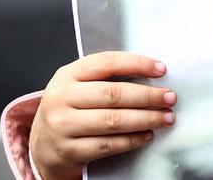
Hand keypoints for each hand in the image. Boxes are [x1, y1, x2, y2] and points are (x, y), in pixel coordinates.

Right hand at [30, 52, 176, 179]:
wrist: (42, 145)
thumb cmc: (70, 109)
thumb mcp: (78, 86)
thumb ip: (106, 78)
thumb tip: (152, 75)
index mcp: (67, 75)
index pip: (107, 62)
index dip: (137, 64)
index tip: (161, 69)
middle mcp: (61, 98)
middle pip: (113, 94)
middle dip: (148, 96)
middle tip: (170, 98)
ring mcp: (63, 125)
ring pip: (113, 121)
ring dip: (146, 119)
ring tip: (166, 118)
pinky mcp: (69, 150)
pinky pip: (108, 145)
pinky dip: (132, 140)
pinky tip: (147, 135)